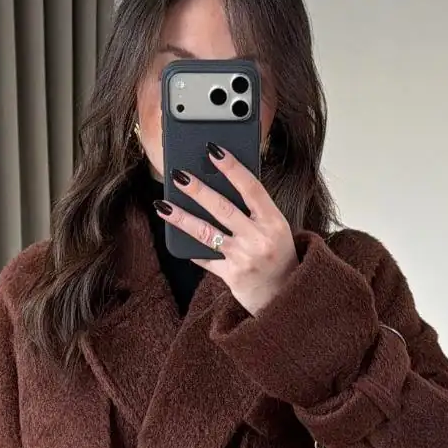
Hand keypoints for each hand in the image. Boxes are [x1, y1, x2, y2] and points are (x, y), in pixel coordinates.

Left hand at [158, 144, 298, 314]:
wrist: (283, 296)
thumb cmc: (278, 255)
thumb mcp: (276, 227)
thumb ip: (255, 208)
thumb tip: (221, 182)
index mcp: (274, 221)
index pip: (251, 187)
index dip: (232, 167)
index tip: (213, 150)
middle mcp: (260, 239)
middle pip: (223, 208)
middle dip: (198, 190)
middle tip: (178, 174)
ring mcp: (244, 258)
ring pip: (208, 233)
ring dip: (183, 218)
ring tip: (163, 206)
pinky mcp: (232, 276)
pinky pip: (206, 258)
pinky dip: (192, 248)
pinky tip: (176, 237)